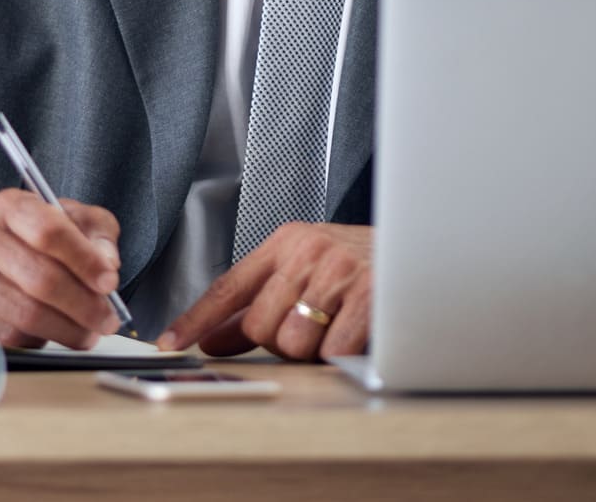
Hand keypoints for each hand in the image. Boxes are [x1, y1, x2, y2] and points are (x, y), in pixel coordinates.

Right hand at [0, 189, 123, 348]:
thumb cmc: (27, 241)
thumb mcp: (67, 221)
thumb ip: (96, 233)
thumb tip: (107, 264)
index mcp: (9, 206)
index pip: (49, 231)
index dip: (85, 260)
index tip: (110, 282)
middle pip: (42, 279)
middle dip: (84, 306)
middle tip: (107, 320)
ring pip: (27, 314)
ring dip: (68, 330)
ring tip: (88, 332)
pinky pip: (8, 336)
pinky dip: (39, 340)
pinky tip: (51, 333)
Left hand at [158, 222, 371, 360]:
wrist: (425, 247)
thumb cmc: (362, 263)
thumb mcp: (306, 271)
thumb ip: (257, 305)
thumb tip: (214, 338)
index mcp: (286, 243)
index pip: (227, 286)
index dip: (196, 319)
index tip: (170, 342)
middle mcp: (308, 252)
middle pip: (259, 325)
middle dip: (279, 340)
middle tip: (310, 325)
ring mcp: (339, 272)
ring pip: (293, 342)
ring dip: (313, 348)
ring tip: (337, 325)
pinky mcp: (369, 297)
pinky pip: (333, 350)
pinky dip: (342, 353)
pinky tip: (356, 332)